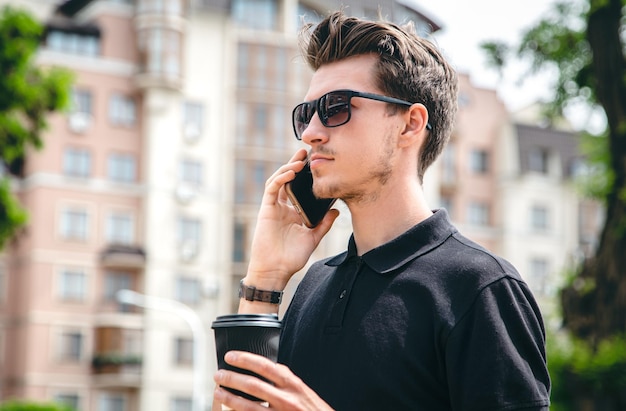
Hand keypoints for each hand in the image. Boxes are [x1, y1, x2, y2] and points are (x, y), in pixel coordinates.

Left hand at [213, 351, 333, 410]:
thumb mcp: (304, 391)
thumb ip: (287, 380)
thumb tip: (270, 367)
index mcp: (293, 385)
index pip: (265, 366)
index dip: (245, 359)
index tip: (231, 356)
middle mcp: (287, 399)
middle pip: (253, 385)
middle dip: (232, 378)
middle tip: (219, 374)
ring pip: (248, 406)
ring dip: (230, 398)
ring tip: (218, 391)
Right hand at [243, 149, 338, 291]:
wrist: (276, 270)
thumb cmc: (291, 258)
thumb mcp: (313, 238)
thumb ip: (323, 224)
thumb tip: (336, 211)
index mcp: (293, 213)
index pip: (299, 189)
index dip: (306, 176)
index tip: (317, 164)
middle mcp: (282, 207)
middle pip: (288, 180)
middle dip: (296, 165)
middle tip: (307, 153)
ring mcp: (273, 207)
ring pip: (278, 180)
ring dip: (288, 168)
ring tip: (300, 159)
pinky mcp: (266, 209)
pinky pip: (272, 189)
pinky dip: (280, 178)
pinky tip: (291, 172)